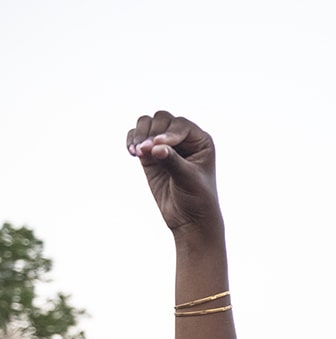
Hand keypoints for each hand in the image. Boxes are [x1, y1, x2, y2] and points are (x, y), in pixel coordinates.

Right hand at [126, 111, 221, 236]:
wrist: (189, 218)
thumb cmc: (197, 198)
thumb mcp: (188, 179)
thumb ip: (172, 162)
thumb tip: (155, 148)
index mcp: (200, 141)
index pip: (181, 125)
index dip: (169, 133)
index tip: (159, 146)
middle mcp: (183, 138)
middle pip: (162, 119)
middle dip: (152, 132)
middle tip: (145, 151)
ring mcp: (165, 145)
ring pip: (148, 124)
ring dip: (140, 135)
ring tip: (137, 152)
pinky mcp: (150, 154)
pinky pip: (137, 137)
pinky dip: (132, 141)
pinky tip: (132, 153)